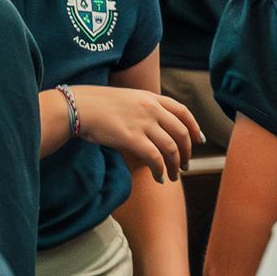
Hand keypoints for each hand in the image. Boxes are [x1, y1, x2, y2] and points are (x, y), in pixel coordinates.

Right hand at [76, 86, 201, 180]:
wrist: (77, 106)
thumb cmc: (97, 104)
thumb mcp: (127, 98)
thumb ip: (144, 109)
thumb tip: (155, 127)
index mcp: (152, 98)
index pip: (183, 112)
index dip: (194, 128)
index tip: (199, 141)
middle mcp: (151, 109)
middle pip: (181, 133)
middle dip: (187, 152)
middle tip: (186, 165)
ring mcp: (143, 123)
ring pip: (171, 148)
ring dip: (175, 165)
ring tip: (173, 176)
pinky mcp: (131, 138)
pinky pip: (154, 158)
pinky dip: (160, 170)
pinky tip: (158, 178)